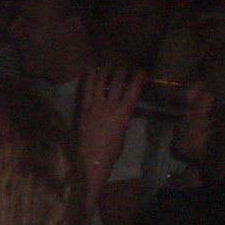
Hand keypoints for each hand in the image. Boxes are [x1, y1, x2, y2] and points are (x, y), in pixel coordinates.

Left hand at [76, 66, 143, 187]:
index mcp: (124, 113)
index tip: (141, 71)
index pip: (134, 90)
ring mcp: (94, 106)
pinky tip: (92, 72)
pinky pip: (86, 90)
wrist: (91, 159)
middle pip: (117, 82)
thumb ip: (123, 117)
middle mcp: (109, 106)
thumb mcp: (122, 131)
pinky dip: (90, 79)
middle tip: (123, 66)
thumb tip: (123, 109)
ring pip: (100, 83)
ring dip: (105, 72)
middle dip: (121, 71)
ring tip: (107, 65)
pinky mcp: (83, 109)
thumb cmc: (111, 150)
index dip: (138, 78)